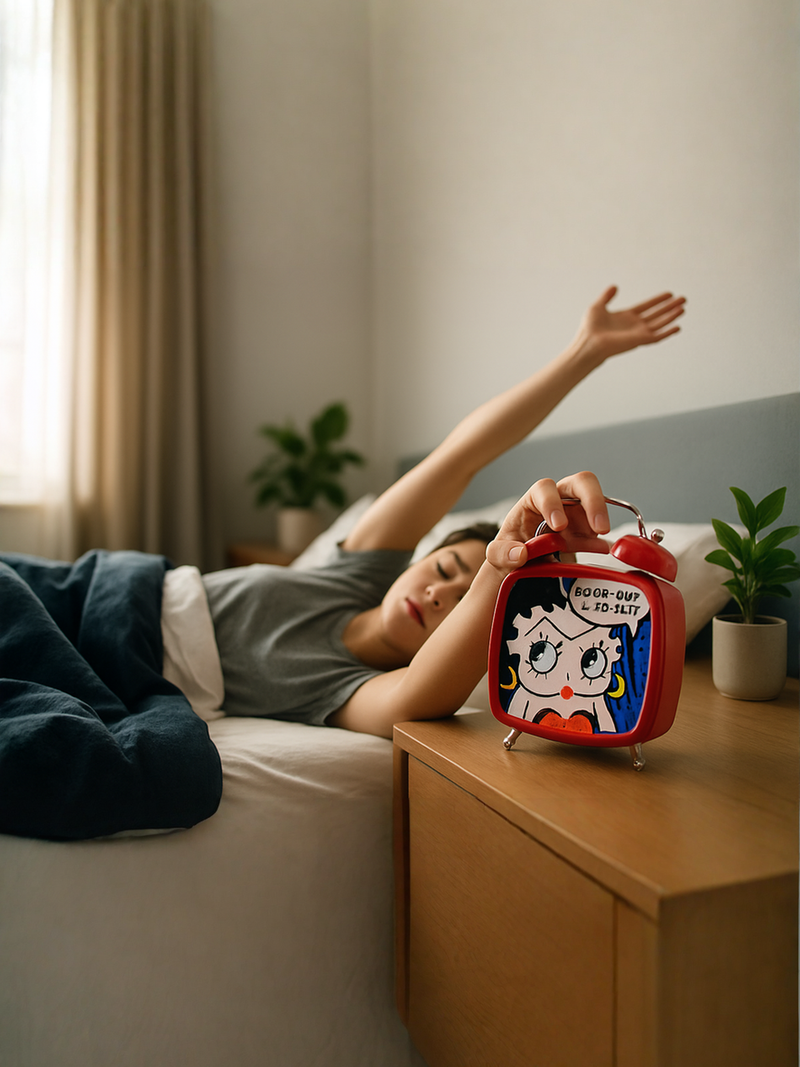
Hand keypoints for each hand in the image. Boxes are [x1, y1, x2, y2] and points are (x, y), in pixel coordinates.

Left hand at [486, 471, 610, 573]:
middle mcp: (558, 500)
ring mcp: (575, 514)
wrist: (521, 563)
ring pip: (596, 504)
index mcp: (533, 501)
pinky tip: (602, 549)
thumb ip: (502, 554)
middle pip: (581, 483)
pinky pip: (598, 531)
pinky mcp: (585, 531)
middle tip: (598, 526)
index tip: (559, 526)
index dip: (553, 503)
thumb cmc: (510, 548)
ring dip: (601, 522)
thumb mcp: (497, 553)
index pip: (545, 489)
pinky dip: (601, 541)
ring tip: (601, 541)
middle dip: (593, 501)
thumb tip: (520, 554)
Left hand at [575, 285, 685, 362]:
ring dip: (672, 316)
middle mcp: (634, 325)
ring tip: (683, 308)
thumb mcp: (597, 306)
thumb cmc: (589, 328)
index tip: (669, 294)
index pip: (647, 307)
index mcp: (626, 317)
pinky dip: (667, 332)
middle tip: (683, 299)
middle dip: (670, 307)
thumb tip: (614, 286)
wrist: (589, 342)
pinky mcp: (640, 340)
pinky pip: (657, 337)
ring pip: (660, 324)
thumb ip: (606, 296)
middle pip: (657, 314)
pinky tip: (677, 327)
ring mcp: (638, 333)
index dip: (658, 300)